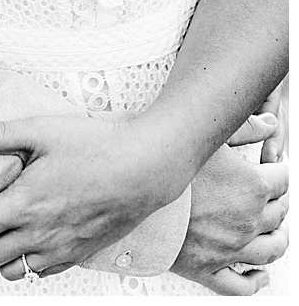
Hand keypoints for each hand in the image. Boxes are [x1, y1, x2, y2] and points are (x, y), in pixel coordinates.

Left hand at [0, 114, 178, 277]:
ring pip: (11, 272)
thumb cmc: (95, 146)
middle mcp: (38, 235)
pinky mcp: (80, 255)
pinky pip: (42, 273)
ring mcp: (60, 250)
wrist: (147, 167)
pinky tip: (31, 233)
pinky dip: (28, 260)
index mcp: (22, 206)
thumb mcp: (38, 131)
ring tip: (1, 225)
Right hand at [170, 114, 287, 295]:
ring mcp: (231, 248)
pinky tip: (259, 275)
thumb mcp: (203, 136)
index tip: (274, 164)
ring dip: (279, 239)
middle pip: (280, 213)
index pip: (282, 178)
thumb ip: (242, 127)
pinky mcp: (208, 268)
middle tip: (272, 193)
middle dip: (279, 200)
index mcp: (252, 187)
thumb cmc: (162, 164)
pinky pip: (240, 285)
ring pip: (271, 250)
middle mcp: (248, 220)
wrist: (127, 195)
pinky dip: (255, 281)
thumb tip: (269, 123)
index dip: (279, 168)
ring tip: (276, 232)